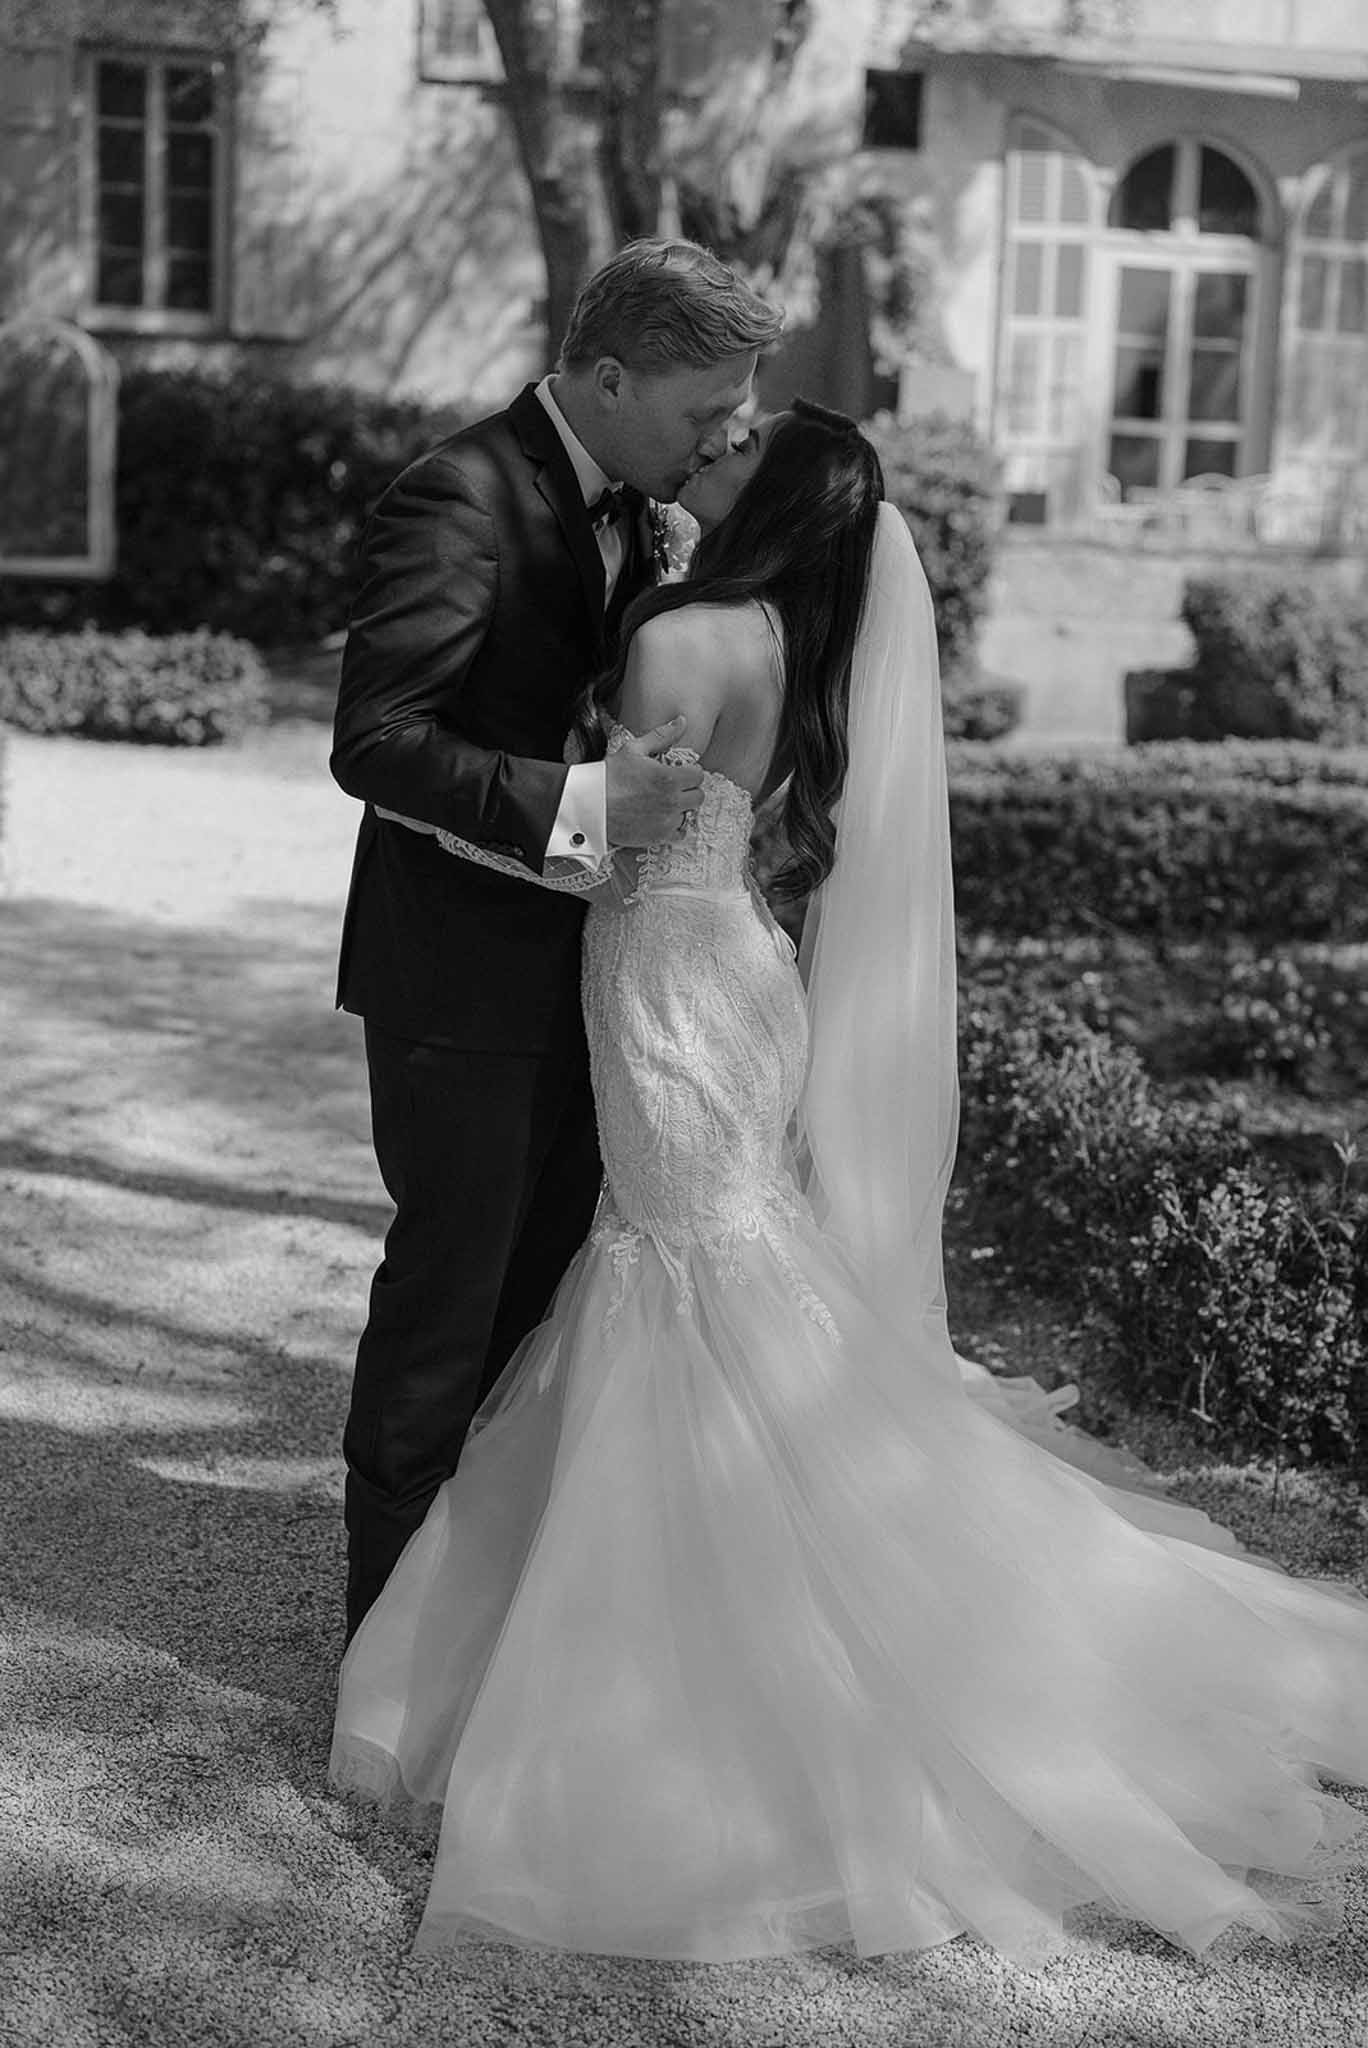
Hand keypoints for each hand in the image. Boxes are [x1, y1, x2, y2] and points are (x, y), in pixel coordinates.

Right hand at [604, 715, 703, 847]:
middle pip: (698, 796)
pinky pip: (680, 834)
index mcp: (669, 778)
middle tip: (672, 788)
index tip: (678, 772)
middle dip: (688, 790)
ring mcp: (667, 821)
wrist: (590, 805)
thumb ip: (662, 736)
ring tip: (664, 803)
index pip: (698, 775)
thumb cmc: (609, 776)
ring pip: (689, 814)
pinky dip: (674, 827)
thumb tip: (682, 721)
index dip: (689, 772)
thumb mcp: (634, 749)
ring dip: (681, 808)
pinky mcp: (659, 837)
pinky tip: (661, 819)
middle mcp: (672, 801)